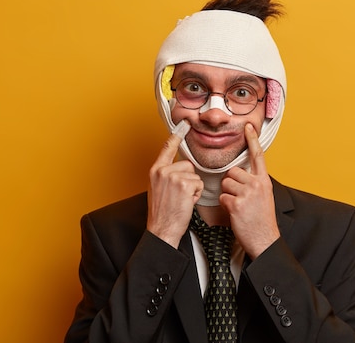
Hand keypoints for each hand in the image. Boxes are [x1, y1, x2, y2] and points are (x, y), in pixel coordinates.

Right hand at [147, 121, 202, 247]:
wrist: (161, 230)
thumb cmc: (162, 213)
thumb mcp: (158, 189)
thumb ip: (166, 175)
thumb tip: (181, 168)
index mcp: (155, 171)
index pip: (167, 148)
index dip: (176, 136)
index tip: (184, 124)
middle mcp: (162, 171)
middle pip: (188, 165)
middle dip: (189, 180)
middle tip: (179, 195)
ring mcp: (172, 177)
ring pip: (195, 175)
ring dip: (193, 189)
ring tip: (182, 200)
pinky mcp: (183, 184)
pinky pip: (199, 184)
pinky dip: (196, 195)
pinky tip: (186, 203)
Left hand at [220, 123, 279, 258]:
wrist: (265, 239)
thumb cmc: (261, 220)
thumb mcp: (264, 196)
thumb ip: (254, 183)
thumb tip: (240, 174)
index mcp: (264, 181)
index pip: (258, 155)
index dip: (252, 140)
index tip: (248, 126)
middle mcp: (257, 184)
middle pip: (233, 172)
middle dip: (231, 183)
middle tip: (239, 198)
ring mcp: (248, 194)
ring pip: (225, 184)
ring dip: (227, 195)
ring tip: (238, 206)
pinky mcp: (237, 204)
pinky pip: (222, 197)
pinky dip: (225, 205)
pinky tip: (235, 213)